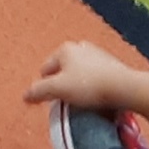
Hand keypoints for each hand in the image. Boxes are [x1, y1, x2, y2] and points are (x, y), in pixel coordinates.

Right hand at [25, 40, 139, 109]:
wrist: (124, 87)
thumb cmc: (88, 86)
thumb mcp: (58, 90)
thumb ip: (38, 91)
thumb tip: (24, 96)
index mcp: (64, 49)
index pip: (45, 69)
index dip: (45, 87)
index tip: (52, 102)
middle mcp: (79, 46)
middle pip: (63, 70)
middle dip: (63, 85)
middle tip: (67, 101)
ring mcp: (97, 53)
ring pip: (79, 72)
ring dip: (78, 85)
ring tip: (84, 102)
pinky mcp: (111, 64)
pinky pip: (95, 76)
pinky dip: (93, 85)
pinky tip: (97, 97)